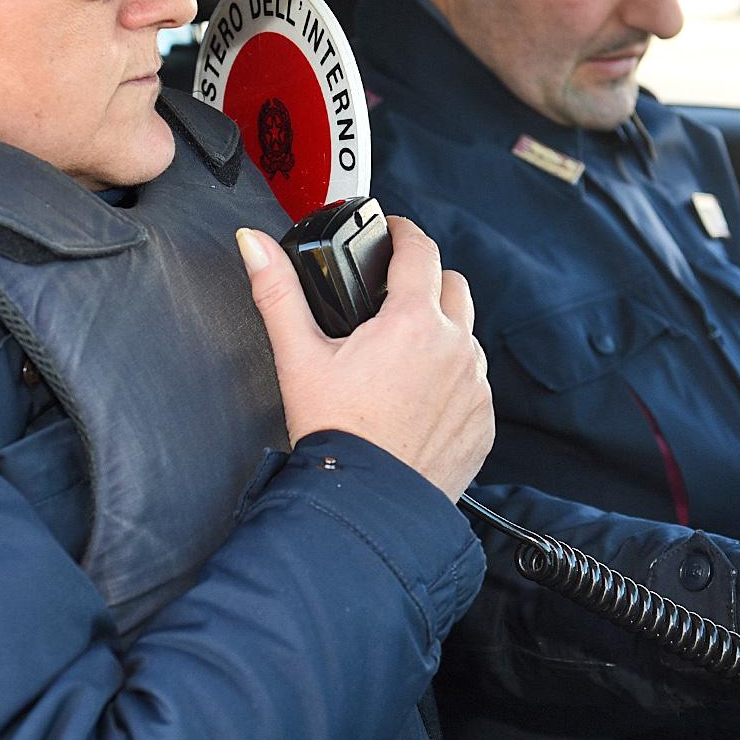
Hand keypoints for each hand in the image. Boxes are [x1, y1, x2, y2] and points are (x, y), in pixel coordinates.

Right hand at [237, 215, 494, 500]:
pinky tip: (419, 400)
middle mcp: (454, 348)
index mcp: (411, 323)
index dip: (404, 233)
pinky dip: (453, 382)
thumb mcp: (298, 358)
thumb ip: (278, 293)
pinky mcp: (483, 421)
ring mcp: (475, 386)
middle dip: (426, 282)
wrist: (367, 507)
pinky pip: (475, 385)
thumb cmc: (336, 435)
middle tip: (394, 297)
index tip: (394, 233)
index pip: (420, 250)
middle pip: (453, 285)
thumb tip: (255, 246)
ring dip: (443, 334)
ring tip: (403, 356)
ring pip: (467, 336)